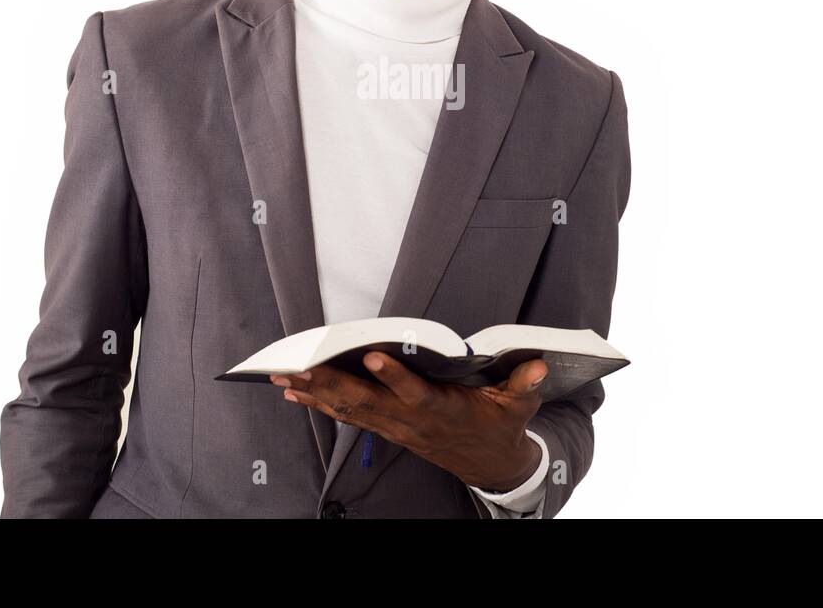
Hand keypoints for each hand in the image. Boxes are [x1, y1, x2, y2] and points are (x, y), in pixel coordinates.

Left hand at [270, 351, 546, 490]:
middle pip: (366, 403)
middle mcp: (411, 421)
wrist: (489, 464)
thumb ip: (524, 384)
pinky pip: (347, 416)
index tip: (372, 358)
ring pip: (349, 410)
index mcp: (443, 410)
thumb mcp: (518, 405)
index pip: (415, 393)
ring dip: (315, 394)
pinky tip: (294, 391)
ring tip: (283, 375)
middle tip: (298, 367)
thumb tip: (539, 363)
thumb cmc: (499, 424)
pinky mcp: (386, 428)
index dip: (394, 378)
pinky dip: (320, 404)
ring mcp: (395, 428)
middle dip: (329, 385)